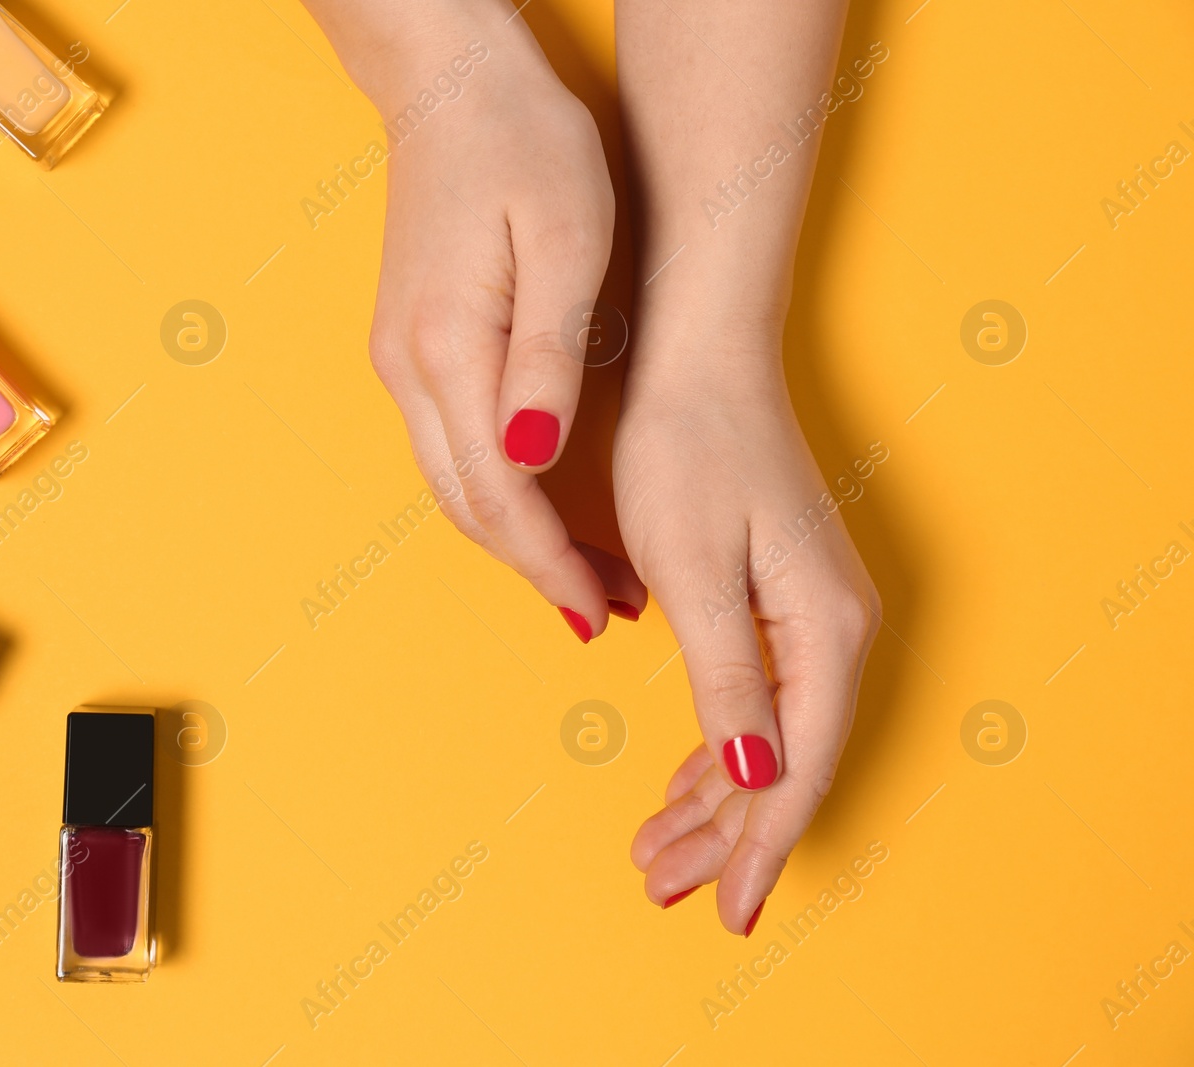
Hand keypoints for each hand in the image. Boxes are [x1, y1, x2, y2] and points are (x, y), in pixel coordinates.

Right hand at [322, 1, 644, 636]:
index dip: (551, 560)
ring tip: (583, 573)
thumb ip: (548, 355)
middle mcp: (407, 367)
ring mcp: (398, 360)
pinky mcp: (407, 347)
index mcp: (449, 346)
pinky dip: (495, 495)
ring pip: (452, 485)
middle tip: (603, 609)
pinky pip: (448, 449)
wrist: (448, 84)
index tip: (599, 606)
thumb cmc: (523, 145)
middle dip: (535, 568)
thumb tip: (535, 459)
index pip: (500, 493)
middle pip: (468, 506)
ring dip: (514, 540)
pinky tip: (539, 503)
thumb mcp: (567, 238)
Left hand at [617, 343, 878, 933]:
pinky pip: (754, 701)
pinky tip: (683, 783)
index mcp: (823, 630)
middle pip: (785, 766)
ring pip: (766, 740)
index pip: (798, 769)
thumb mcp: (696, 575)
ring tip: (654, 853)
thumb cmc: (690, 450)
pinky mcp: (776, 600)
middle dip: (724, 839)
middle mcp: (831, 630)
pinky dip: (714, 749)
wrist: (696, 355)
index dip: (762, 848)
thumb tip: (753, 780)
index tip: (728, 914)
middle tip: (660, 888)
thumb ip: (727, 681)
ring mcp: (807, 615)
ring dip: (712, 802)